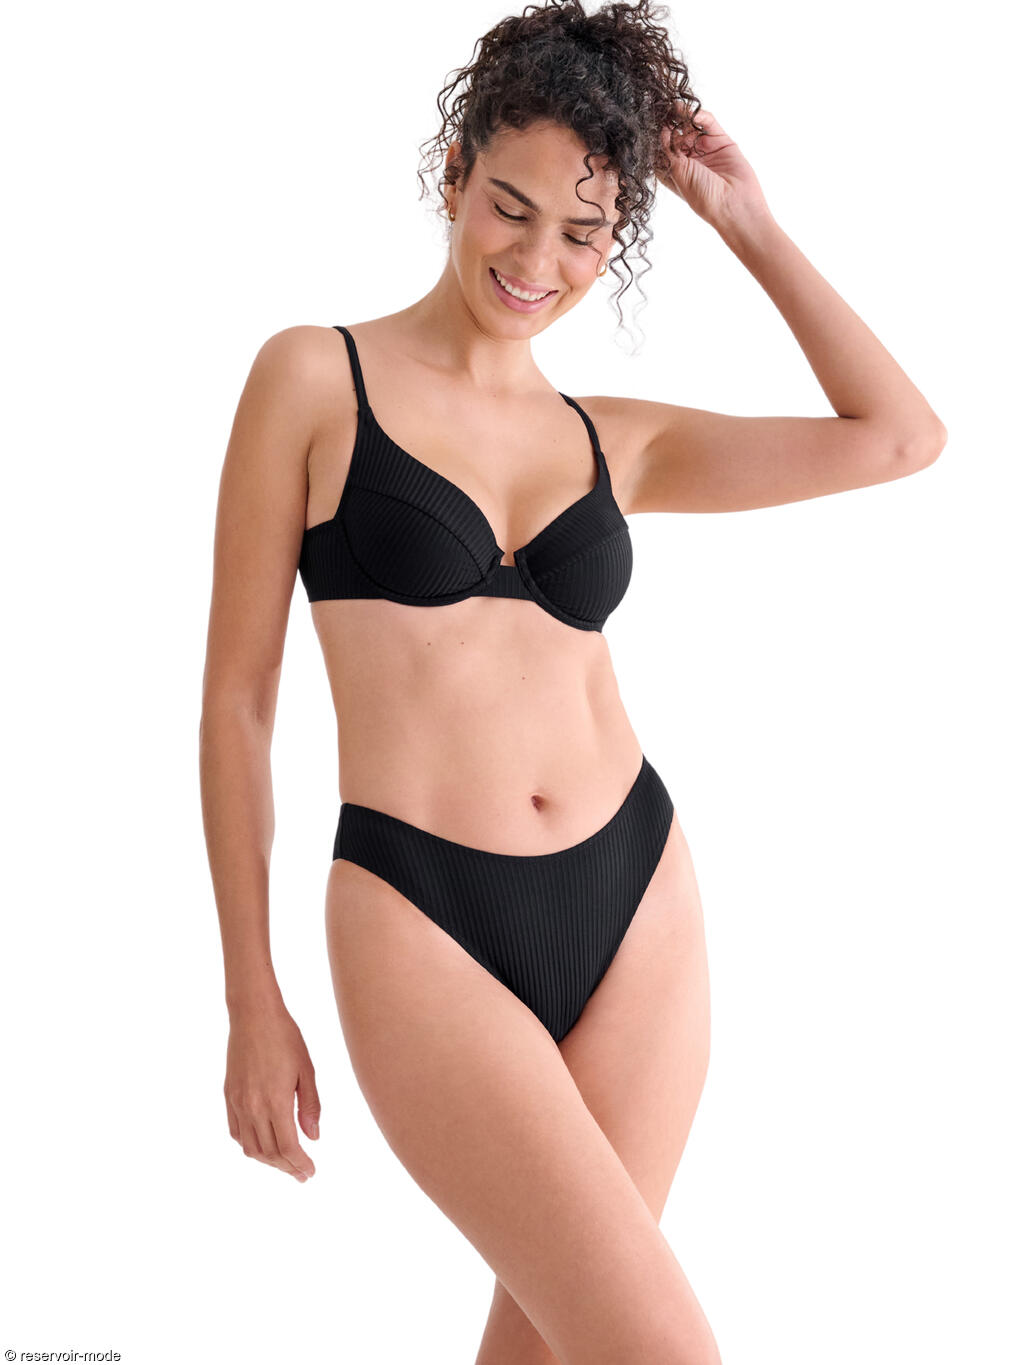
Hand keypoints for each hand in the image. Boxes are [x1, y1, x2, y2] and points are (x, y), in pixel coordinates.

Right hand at [224, 1001, 320, 1181]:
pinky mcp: (228, 1095)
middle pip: (269, 1152)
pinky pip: (236, 1131)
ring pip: (250, 1147)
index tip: (310, 1172)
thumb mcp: (306, 1070)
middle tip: (302, 1174)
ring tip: (285, 1163)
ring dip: (268, 1161)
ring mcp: (237, 1103)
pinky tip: (261, 1145)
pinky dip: (249, 1145)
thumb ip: (310, 1106)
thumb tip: (314, 1137)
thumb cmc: (285, 1037)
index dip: (299, 1164)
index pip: (288, 1147)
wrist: (253, 1014)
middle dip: (286, 1167)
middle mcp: (252, 1107)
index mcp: (275, 1102)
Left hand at [657, 102, 771, 228]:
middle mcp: (689, 160)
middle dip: (668, 122)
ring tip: (674, 106)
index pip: (661, 149)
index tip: (647, 122)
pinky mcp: (721, 140)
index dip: (655, 136)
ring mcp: (705, 149)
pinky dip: (701, 116)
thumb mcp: (677, 173)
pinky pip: (709, 123)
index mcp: (674, 172)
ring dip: (682, 116)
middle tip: (661, 109)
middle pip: (675, 134)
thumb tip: (659, 130)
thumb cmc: (704, 197)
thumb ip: (668, 150)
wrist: (735, 203)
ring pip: (691, 126)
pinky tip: (693, 113)